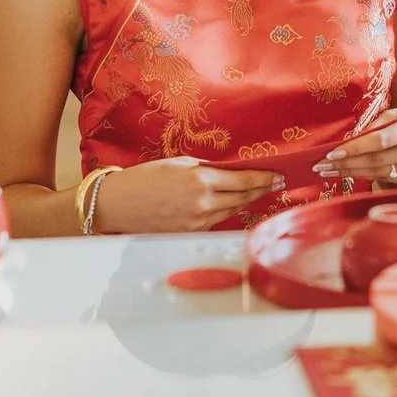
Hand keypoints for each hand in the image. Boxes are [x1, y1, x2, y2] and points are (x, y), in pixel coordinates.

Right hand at [92, 159, 281, 232]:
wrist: (118, 204)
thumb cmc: (145, 179)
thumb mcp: (178, 163)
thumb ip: (206, 168)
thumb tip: (231, 171)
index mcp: (200, 180)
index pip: (243, 180)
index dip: (263, 178)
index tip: (277, 175)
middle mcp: (202, 203)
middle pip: (242, 197)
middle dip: (260, 189)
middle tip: (276, 183)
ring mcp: (197, 222)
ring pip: (231, 210)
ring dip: (246, 200)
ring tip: (258, 192)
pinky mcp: (191, 233)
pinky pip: (216, 220)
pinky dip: (226, 211)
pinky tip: (233, 204)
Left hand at [317, 105, 396, 182]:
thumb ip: (382, 123)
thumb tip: (352, 138)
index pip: (380, 140)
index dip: (355, 148)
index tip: (332, 153)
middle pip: (376, 159)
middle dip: (345, 163)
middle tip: (320, 165)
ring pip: (379, 172)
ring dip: (351, 172)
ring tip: (328, 171)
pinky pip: (387, 178)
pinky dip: (366, 177)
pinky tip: (349, 174)